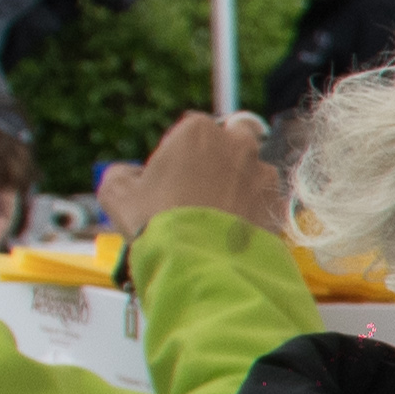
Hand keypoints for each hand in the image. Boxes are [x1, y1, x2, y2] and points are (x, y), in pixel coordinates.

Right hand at [99, 108, 290, 239]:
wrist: (197, 263)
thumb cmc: (156, 221)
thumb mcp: (117, 192)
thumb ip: (121, 174)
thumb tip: (130, 175)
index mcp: (198, 130)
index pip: (191, 129)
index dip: (181, 151)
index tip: (173, 175)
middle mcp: (238, 144)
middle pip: (233, 139)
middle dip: (222, 156)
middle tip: (202, 186)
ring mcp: (263, 175)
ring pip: (254, 171)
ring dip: (240, 185)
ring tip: (217, 215)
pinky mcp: (277, 205)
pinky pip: (265, 204)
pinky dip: (253, 213)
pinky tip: (233, 232)